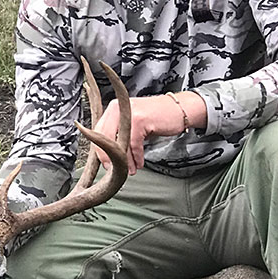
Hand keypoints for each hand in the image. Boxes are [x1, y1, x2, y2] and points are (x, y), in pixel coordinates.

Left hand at [92, 92, 207, 174]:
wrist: (179, 110)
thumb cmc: (156, 117)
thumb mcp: (133, 123)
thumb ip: (119, 133)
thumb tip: (107, 154)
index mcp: (114, 108)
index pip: (98, 131)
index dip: (100, 149)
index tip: (105, 163)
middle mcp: (119, 108)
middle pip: (105, 137)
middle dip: (109, 157)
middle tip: (114, 169)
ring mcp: (129, 113)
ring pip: (120, 143)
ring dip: (125, 161)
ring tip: (130, 170)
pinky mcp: (141, 120)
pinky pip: (134, 145)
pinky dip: (137, 157)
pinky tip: (139, 163)